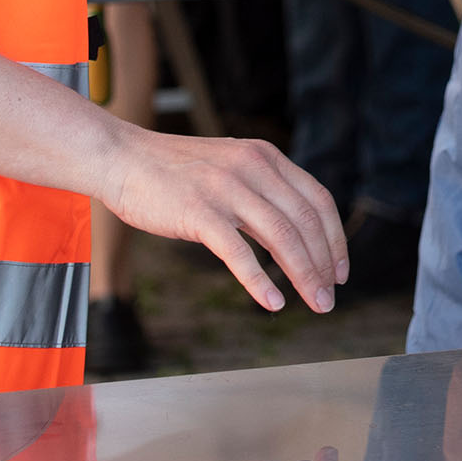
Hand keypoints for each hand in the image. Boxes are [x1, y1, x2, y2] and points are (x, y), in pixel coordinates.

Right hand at [96, 123, 347, 312]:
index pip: (318, 200)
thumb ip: (262, 194)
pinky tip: (273, 302)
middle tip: (329, 298)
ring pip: (282, 237)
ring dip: (304, 275)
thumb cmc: (174, 172)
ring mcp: (227, 188)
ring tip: (314, 304)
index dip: (335, 238)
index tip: (339, 270)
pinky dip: (260, 281)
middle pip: (305, 222)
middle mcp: (254, 167)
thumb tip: (293, 237)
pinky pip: (239, 252)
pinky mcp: (199, 211)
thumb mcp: (230, 168)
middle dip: (324, 265)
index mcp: (266, 157)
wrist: (122, 157)